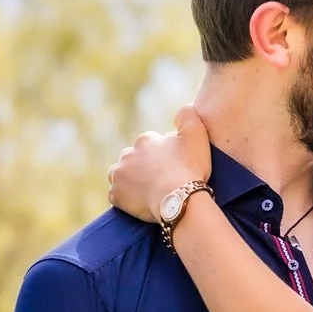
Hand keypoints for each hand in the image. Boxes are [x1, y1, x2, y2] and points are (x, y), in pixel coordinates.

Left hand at [108, 106, 215, 224]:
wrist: (180, 200)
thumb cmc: (190, 168)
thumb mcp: (196, 134)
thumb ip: (188, 116)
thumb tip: (183, 108)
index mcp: (145, 140)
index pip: (150, 145)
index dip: (162, 156)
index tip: (172, 166)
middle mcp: (127, 154)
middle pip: (134, 159)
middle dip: (143, 167)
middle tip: (160, 180)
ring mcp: (119, 175)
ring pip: (122, 175)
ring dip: (131, 181)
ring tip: (148, 191)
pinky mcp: (115, 196)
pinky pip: (117, 196)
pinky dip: (126, 199)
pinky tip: (140, 203)